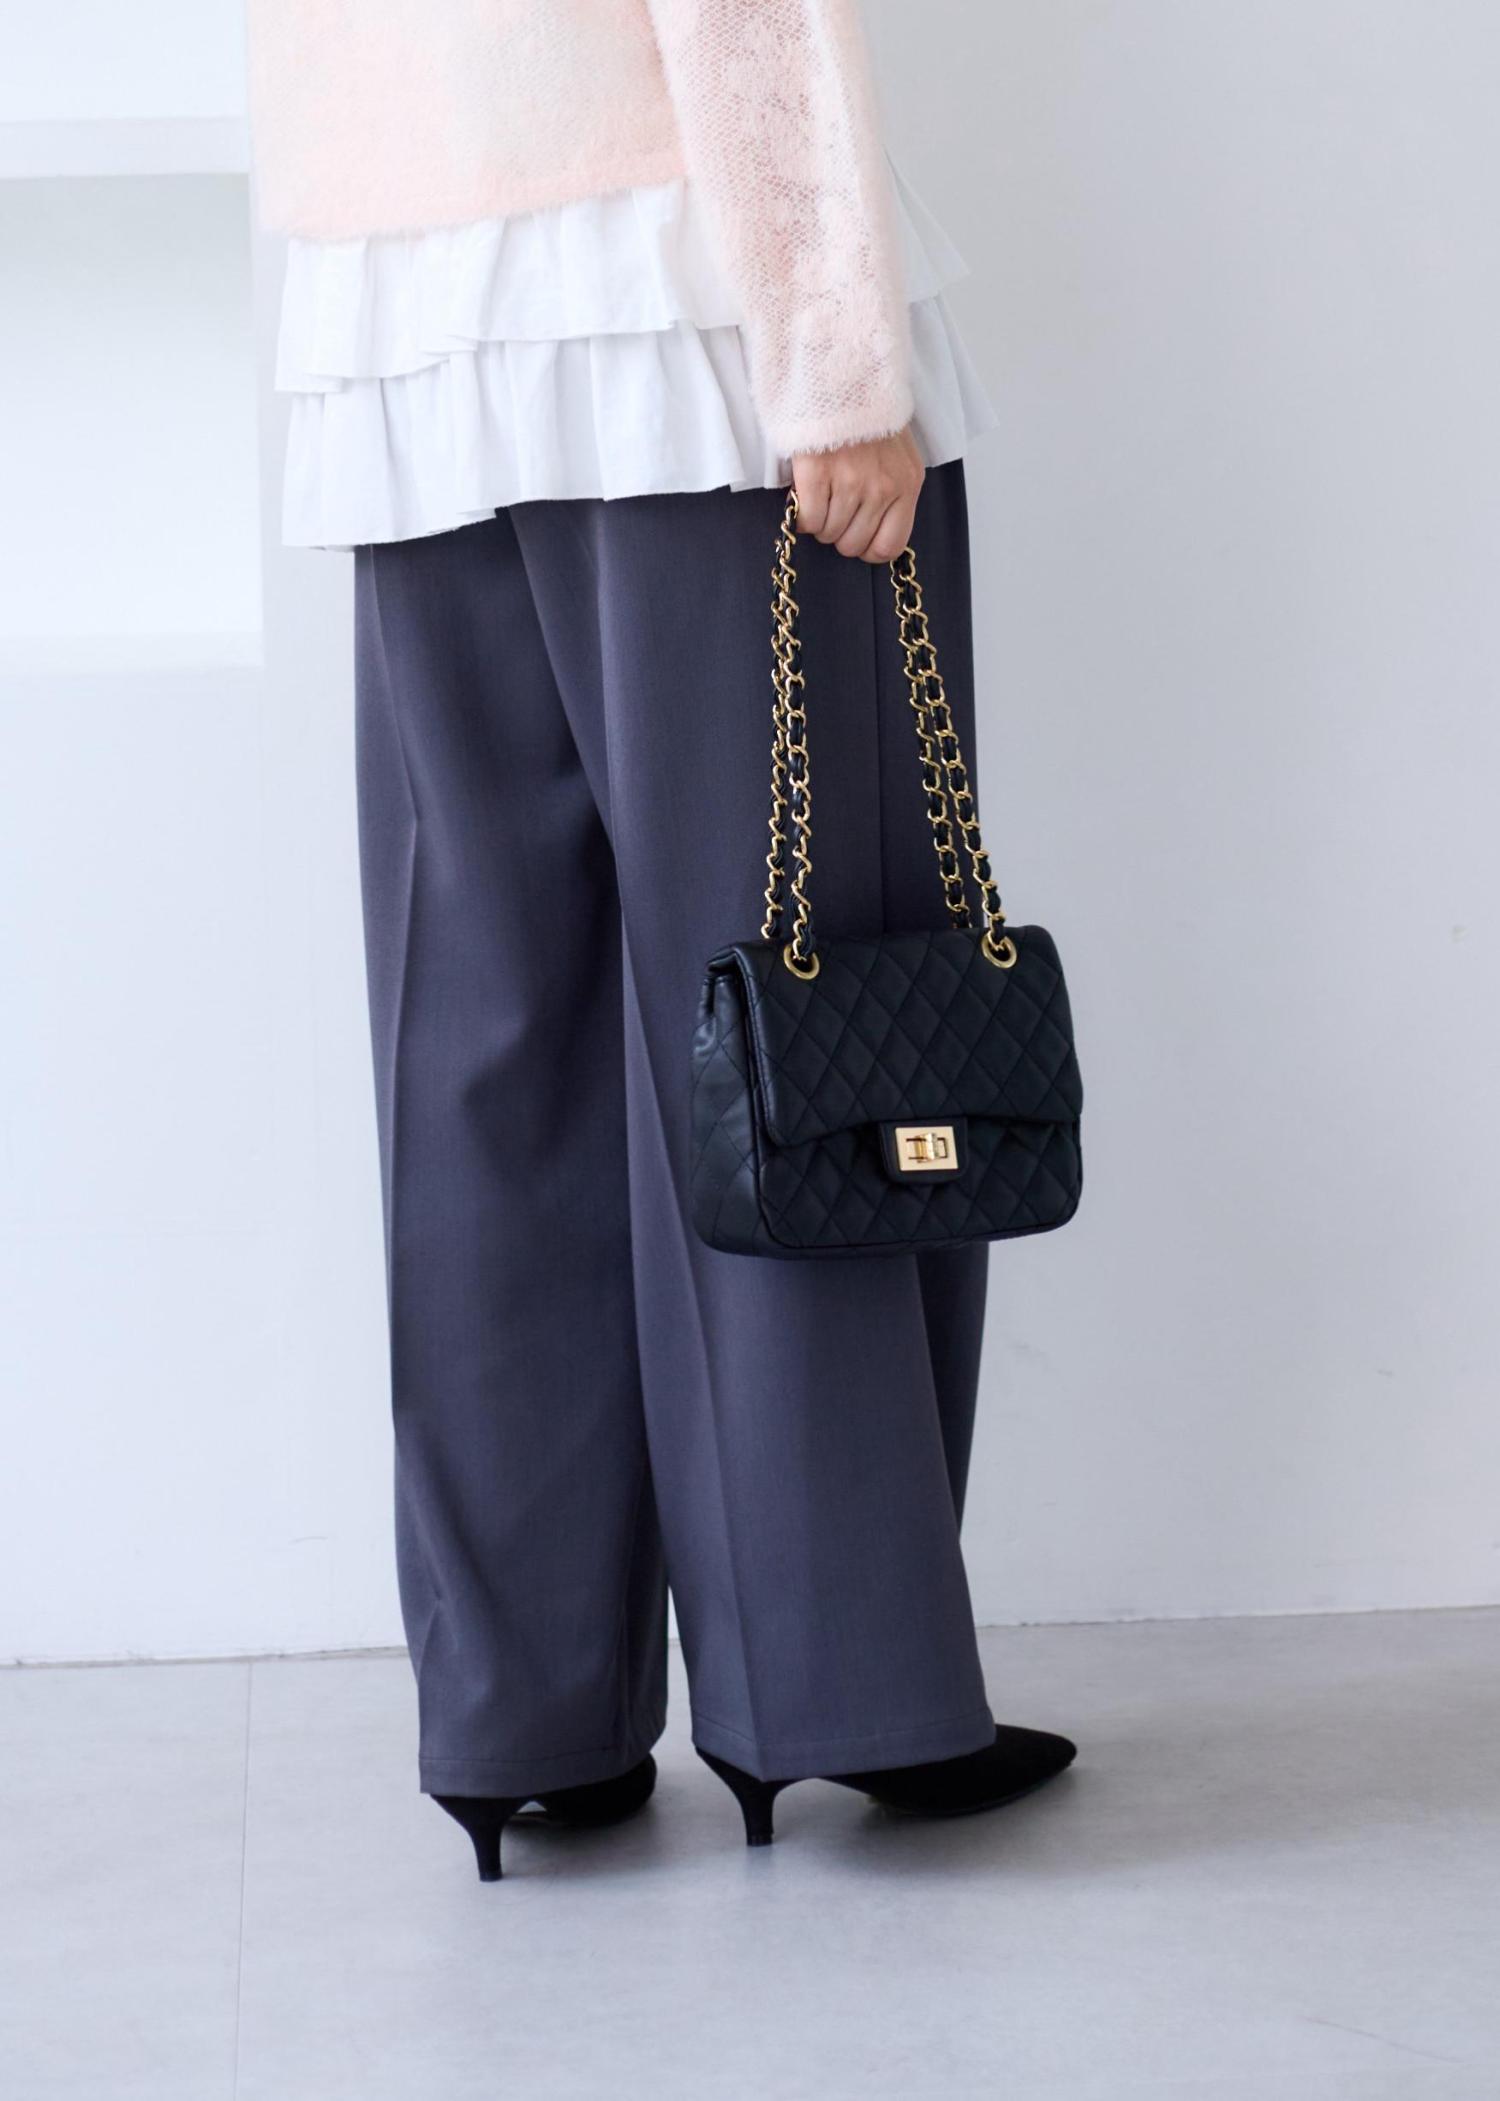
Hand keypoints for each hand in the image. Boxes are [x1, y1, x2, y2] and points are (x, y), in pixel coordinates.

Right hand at [790, 428, 924, 563]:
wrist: (843, 374)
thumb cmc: (868, 416)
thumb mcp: (899, 455)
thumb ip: (894, 492)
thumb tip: (875, 532)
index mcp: (907, 484)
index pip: (889, 546)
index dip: (868, 548)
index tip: (856, 535)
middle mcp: (882, 488)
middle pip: (853, 544)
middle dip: (839, 532)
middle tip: (834, 506)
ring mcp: (850, 482)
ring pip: (828, 534)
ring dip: (820, 521)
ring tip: (822, 493)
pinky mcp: (818, 475)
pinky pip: (808, 521)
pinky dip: (802, 515)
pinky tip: (805, 494)